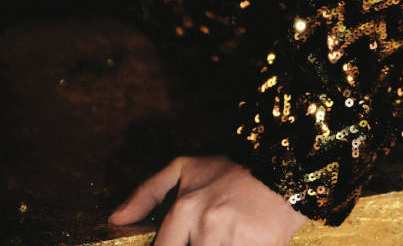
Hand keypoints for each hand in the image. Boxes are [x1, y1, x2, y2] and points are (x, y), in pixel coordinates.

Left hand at [109, 154, 309, 245]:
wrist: (284, 167)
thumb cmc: (233, 172)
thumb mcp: (188, 168)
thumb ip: (149, 191)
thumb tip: (116, 218)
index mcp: (186, 208)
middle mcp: (206, 225)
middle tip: (207, 238)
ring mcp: (233, 240)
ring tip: (223, 238)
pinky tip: (239, 242)